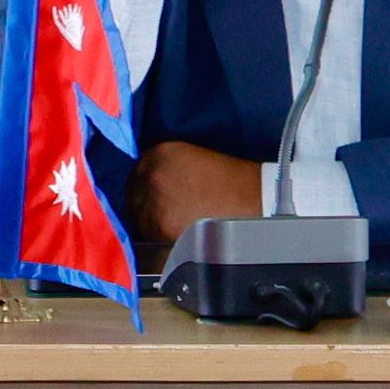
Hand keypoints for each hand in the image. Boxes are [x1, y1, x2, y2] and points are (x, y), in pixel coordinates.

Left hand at [127, 141, 260, 241]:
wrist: (256, 201)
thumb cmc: (231, 180)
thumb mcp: (194, 158)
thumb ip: (167, 167)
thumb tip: (147, 184)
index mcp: (161, 152)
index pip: (136, 171)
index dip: (146, 185)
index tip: (156, 194)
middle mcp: (152, 173)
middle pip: (133, 195)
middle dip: (146, 204)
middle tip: (168, 211)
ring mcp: (153, 201)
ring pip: (138, 217)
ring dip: (151, 222)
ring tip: (177, 223)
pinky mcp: (159, 226)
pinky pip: (149, 235)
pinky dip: (160, 237)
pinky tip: (179, 233)